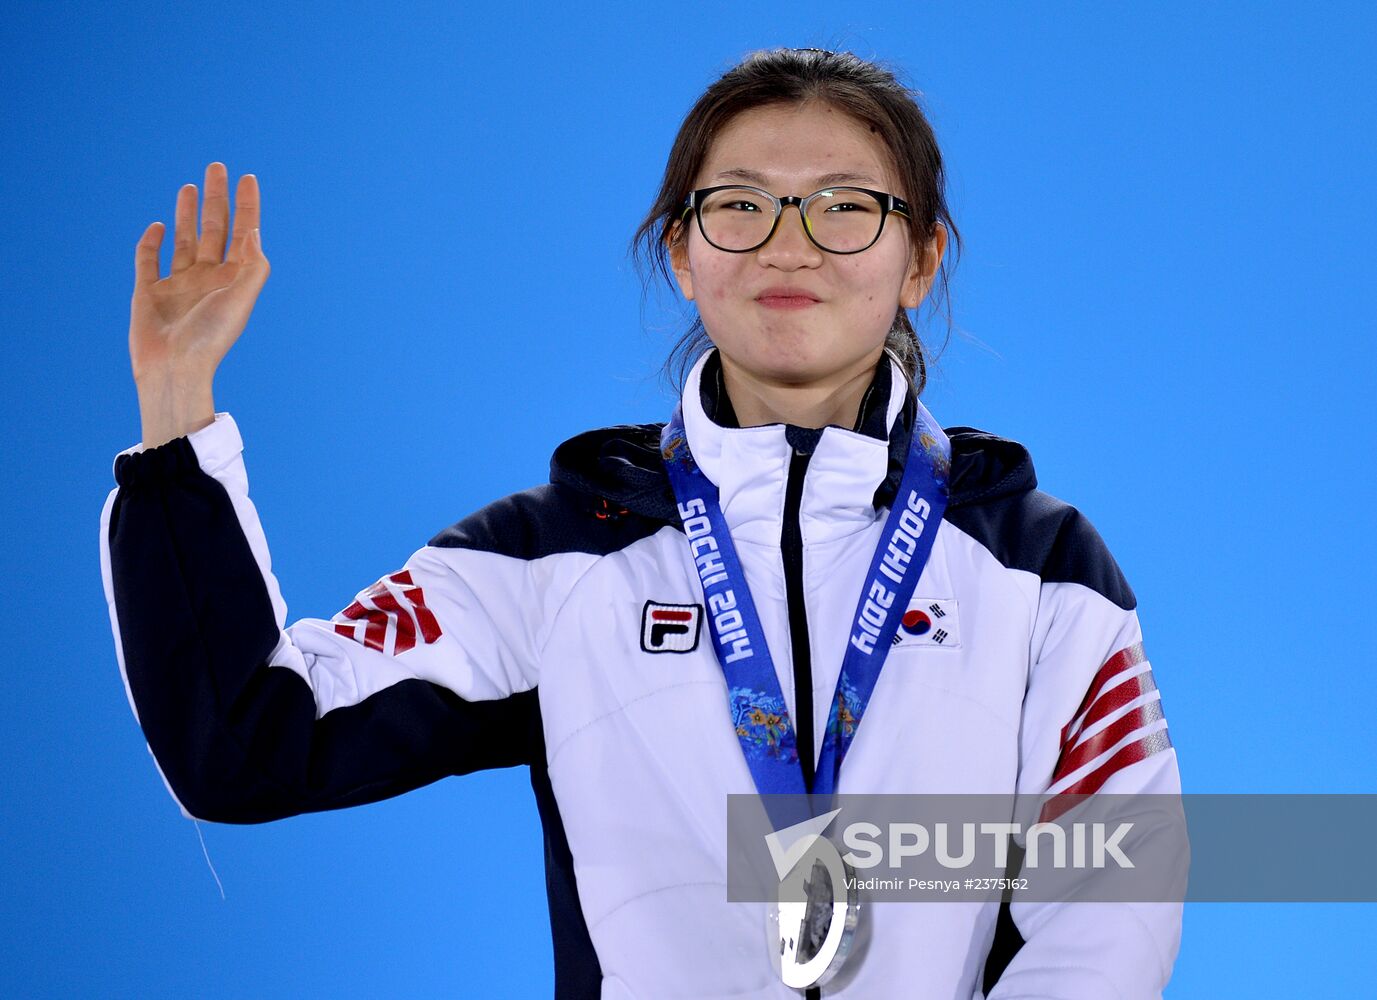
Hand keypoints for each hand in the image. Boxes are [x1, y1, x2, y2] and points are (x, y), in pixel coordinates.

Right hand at [129, 162, 269, 444]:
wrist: (174, 368)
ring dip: (187, 213)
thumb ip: (253, 264)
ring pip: (184, 239)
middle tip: (216, 166)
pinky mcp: (148, 292)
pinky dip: (151, 243)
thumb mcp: (243, 297)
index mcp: (234, 279)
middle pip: (215, 228)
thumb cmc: (212, 336)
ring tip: (189, 186)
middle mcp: (208, 278)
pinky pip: (148, 260)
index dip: (248, 205)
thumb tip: (254, 230)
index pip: (244, 233)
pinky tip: (156, 227)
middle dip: (216, 198)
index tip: (248, 177)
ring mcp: (178, 284)